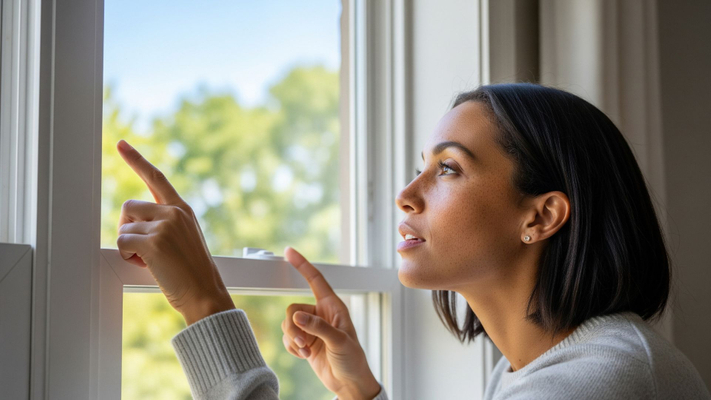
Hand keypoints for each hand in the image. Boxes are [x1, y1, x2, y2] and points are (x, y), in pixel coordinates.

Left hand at [115, 139, 234, 324]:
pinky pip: (122, 243)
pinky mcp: (154, 241)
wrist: (206, 294)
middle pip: (129, 206)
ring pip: (124, 227)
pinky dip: (128, 256)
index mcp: (182, 209)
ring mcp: (165, 225)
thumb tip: (131, 224)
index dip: (136, 160)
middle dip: (128, 227)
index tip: (121, 144)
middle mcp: (174, 212)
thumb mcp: (184, 239)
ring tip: (150, 261)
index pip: (156, 177)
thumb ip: (164, 224)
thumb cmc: (193, 273)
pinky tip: (146, 265)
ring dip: (129, 245)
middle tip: (142, 249)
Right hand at [281, 247, 381, 399]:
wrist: (348, 382)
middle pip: (292, 308)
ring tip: (307, 351)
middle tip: (304, 343)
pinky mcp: (304, 341)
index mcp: (333, 306)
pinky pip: (287, 338)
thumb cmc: (352, 359)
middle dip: (294, 328)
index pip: (315, 279)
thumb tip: (297, 318)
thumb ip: (318, 328)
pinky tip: (305, 356)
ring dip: (294, 340)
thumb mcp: (339, 341)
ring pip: (287, 324)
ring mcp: (311, 328)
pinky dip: (292, 348)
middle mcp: (320, 313)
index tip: (289, 251)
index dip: (302, 265)